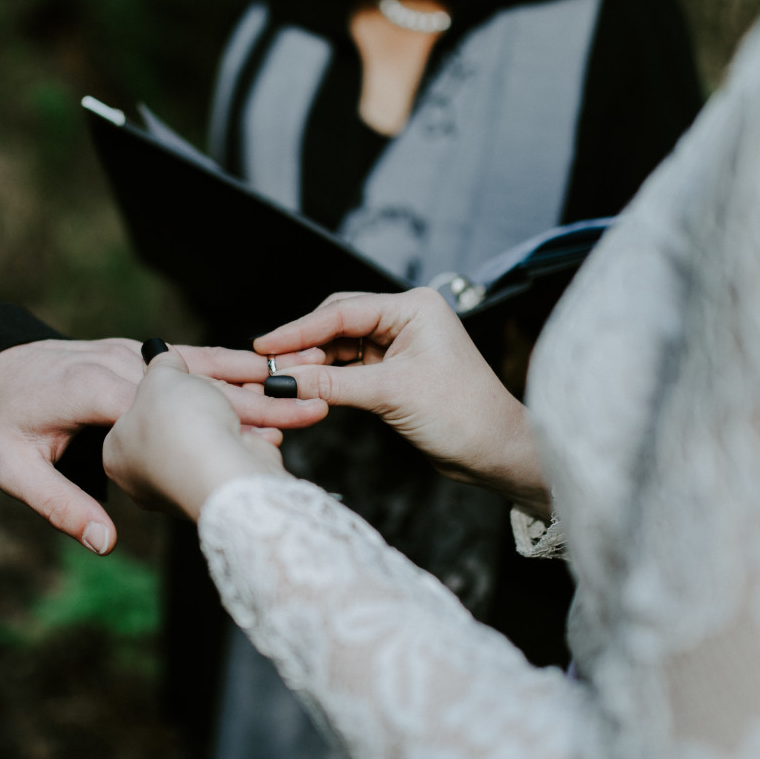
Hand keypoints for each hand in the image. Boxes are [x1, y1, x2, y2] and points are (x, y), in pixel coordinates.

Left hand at [0, 338, 325, 552]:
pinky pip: (192, 357)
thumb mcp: (14, 469)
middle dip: (252, 397)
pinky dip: (234, 365)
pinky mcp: (139, 355)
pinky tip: (277, 375)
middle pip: (195, 381)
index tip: (265, 435)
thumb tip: (104, 545)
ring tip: (309, 387)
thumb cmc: (0, 425)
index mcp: (89, 388)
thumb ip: (61, 504)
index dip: (217, 417)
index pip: (164, 404)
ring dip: (254, 377)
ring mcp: (130, 353)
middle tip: (307, 411)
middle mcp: (116, 362)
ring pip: (201, 362)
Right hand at [253, 289, 549, 513]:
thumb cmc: (462, 414)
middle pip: (338, 323)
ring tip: (282, 380)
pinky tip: (307, 388)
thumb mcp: (391, 394)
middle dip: (303, 345)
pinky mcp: (395, 371)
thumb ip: (332, 385)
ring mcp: (400, 345)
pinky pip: (351, 369)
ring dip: (314, 364)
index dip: (299, 329)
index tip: (265, 345)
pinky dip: (329, 379)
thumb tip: (284, 380)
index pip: (343, 311)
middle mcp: (406, 319)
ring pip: (341, 347)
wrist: (495, 451)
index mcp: (413, 307)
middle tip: (268, 366)